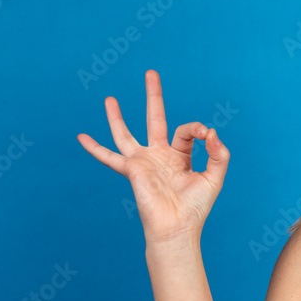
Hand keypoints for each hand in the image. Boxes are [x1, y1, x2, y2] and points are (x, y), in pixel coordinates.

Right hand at [77, 70, 230, 243]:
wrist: (177, 227)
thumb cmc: (196, 207)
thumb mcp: (215, 176)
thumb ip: (218, 153)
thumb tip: (211, 131)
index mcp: (181, 156)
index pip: (187, 131)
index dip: (198, 129)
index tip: (207, 135)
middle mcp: (160, 156)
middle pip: (154, 119)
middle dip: (153, 96)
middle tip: (151, 73)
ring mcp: (144, 162)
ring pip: (126, 134)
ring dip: (117, 117)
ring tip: (109, 98)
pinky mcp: (132, 170)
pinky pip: (109, 157)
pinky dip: (95, 148)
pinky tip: (81, 137)